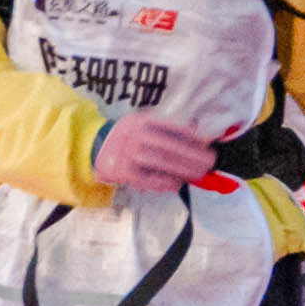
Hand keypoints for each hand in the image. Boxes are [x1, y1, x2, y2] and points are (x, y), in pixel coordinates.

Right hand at [96, 111, 224, 199]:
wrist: (95, 148)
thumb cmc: (128, 137)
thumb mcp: (142, 124)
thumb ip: (165, 128)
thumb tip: (197, 132)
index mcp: (141, 121)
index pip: (170, 126)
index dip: (190, 134)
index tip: (207, 142)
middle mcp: (133, 135)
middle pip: (168, 146)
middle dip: (192, 155)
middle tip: (209, 162)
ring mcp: (127, 154)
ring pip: (160, 162)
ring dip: (182, 169)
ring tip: (198, 174)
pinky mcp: (122, 172)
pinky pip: (147, 179)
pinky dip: (164, 182)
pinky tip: (177, 184)